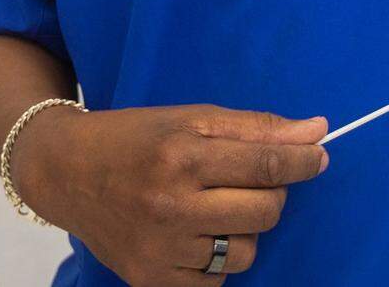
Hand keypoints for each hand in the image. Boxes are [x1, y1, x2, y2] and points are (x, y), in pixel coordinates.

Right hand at [11, 103, 328, 285]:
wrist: (68, 171)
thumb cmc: (139, 136)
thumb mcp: (195, 117)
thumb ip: (257, 128)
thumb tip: (316, 130)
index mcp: (185, 154)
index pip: (265, 163)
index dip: (302, 160)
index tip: (320, 156)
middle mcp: (172, 204)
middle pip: (264, 211)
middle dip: (274, 193)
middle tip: (256, 179)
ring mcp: (160, 249)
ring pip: (245, 252)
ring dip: (246, 229)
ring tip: (219, 207)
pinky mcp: (149, 280)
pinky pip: (215, 283)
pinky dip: (218, 261)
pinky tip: (199, 234)